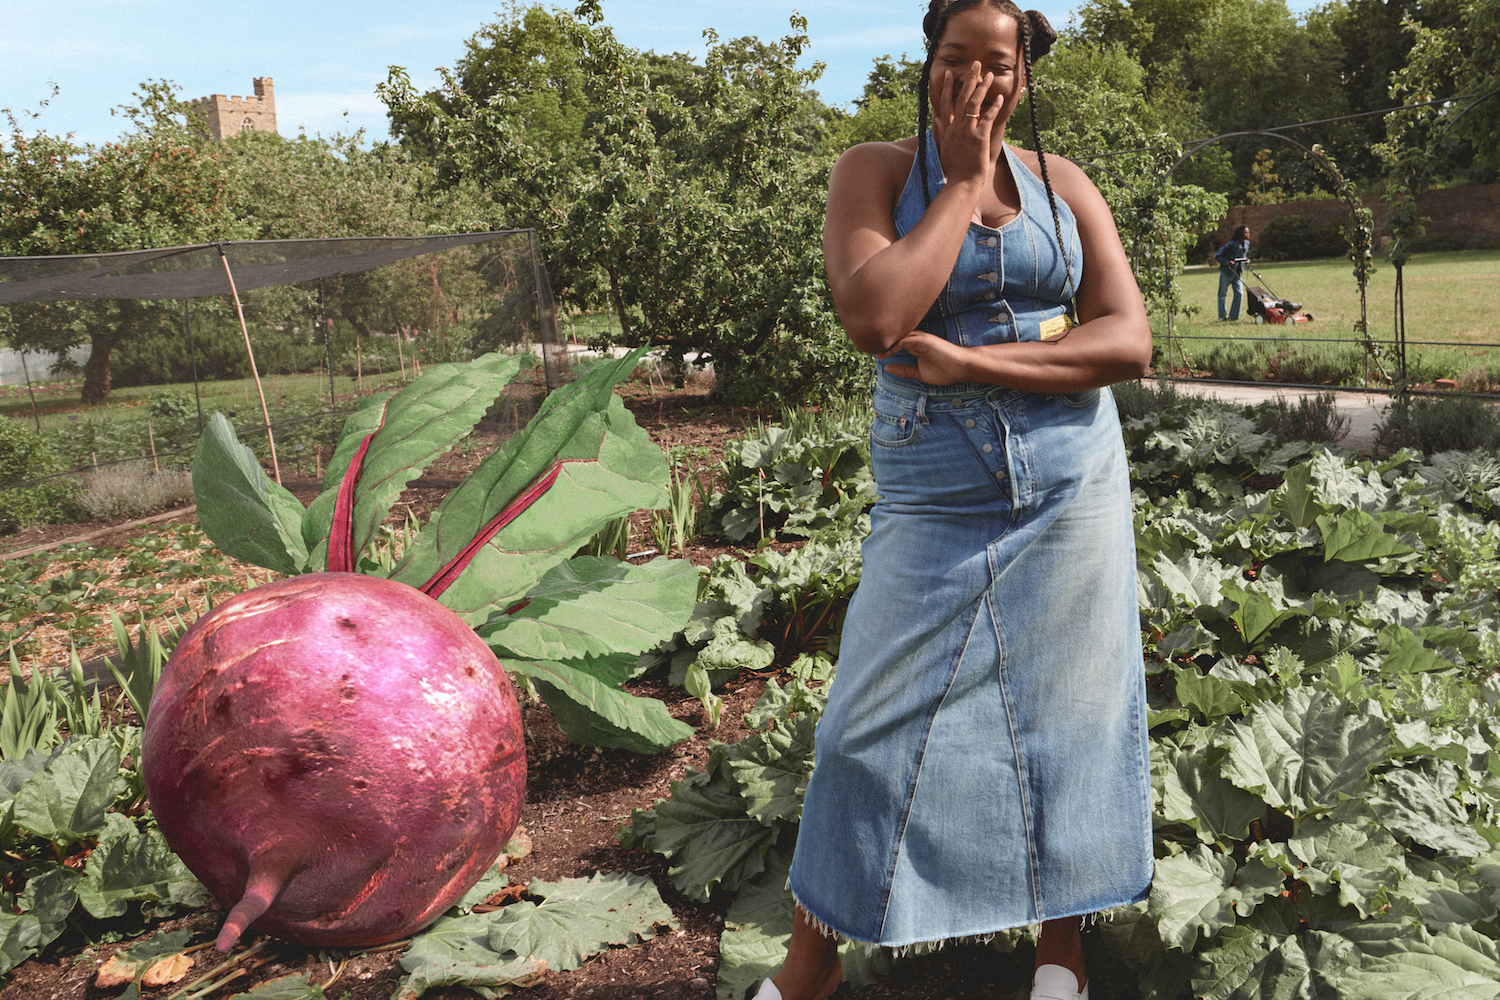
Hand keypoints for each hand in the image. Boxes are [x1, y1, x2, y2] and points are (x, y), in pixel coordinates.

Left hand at [879, 332, 970, 385]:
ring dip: (884, 342)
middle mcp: (916, 339)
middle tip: (865, 347)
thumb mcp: (919, 373)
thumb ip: (904, 370)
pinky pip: (905, 340)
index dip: (882, 346)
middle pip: (894, 335)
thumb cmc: (945, 370)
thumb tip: (887, 368)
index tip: (871, 352)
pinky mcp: (924, 340)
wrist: (962, 369)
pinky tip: (884, 353)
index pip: (894, 342)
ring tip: (871, 349)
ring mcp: (920, 338)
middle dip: (880, 340)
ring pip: (897, 336)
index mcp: (914, 345)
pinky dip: (893, 346)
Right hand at [930, 62, 1003, 189]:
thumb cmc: (955, 169)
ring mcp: (967, 132)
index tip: (951, 74)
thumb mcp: (944, 148)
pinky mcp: (979, 138)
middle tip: (976, 64)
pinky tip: (999, 97)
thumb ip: (941, 132)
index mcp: (948, 130)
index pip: (945, 103)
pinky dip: (993, 106)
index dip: (948, 87)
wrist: (961, 183)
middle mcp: (955, 128)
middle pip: (961, 98)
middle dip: (969, 79)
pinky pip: (987, 117)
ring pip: (973, 104)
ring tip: (989, 75)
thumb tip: (936, 119)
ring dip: (982, 87)